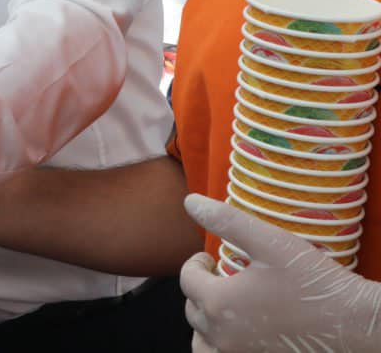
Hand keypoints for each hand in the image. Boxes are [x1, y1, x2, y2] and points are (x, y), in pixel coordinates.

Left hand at [180, 193, 380, 352]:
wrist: (353, 321)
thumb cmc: (313, 282)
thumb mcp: (268, 241)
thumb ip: (225, 220)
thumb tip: (191, 202)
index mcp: (218, 302)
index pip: (187, 279)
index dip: (195, 263)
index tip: (210, 257)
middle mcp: (223, 334)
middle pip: (193, 308)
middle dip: (201, 288)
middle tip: (221, 276)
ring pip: (202, 338)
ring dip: (205, 320)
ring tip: (225, 304)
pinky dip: (218, 343)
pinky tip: (237, 329)